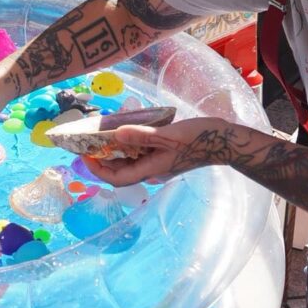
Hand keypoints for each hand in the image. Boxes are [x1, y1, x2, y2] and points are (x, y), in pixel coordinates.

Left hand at [82, 117, 239, 187]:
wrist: (224, 140)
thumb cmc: (197, 138)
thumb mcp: (168, 135)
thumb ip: (142, 135)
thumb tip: (116, 135)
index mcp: (151, 169)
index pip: (117, 178)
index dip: (97, 170)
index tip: (83, 155)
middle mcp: (152, 169)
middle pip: (120, 169)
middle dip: (101, 158)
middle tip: (87, 141)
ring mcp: (158, 162)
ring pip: (129, 160)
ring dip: (114, 149)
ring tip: (101, 133)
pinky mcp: (164, 153)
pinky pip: (140, 151)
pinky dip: (128, 142)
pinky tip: (124, 128)